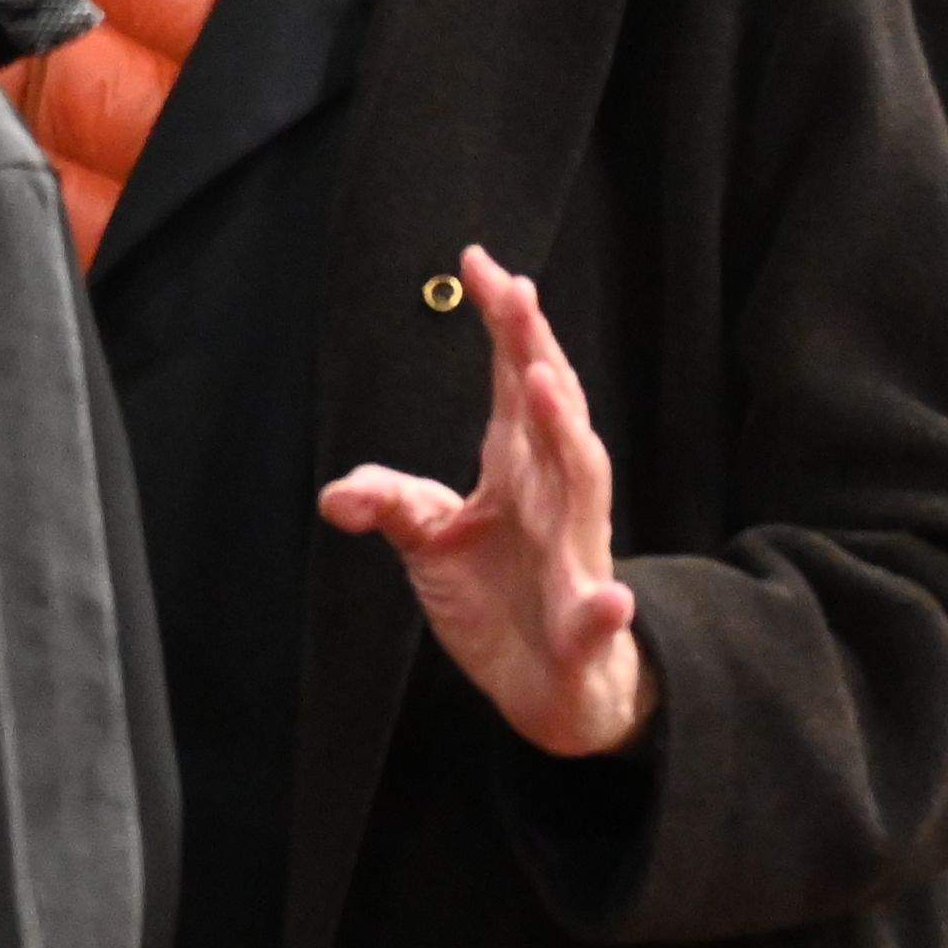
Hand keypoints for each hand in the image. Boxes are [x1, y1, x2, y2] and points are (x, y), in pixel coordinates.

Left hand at [319, 247, 648, 758]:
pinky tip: (610, 599)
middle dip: (533, 351)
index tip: (478, 262)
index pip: (513, 380)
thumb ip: (390, 503)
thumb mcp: (430, 543)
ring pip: (583, 486)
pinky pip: (598, 615)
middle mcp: (557, 498)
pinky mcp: (584, 629)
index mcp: (520, 469)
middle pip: (550, 412)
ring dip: (565, 433)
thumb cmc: (500, 597)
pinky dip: (606, 607)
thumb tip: (337, 493)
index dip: (502, 323)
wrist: (554, 685)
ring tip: (540, 383)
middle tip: (515, 293)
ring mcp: (577, 557)